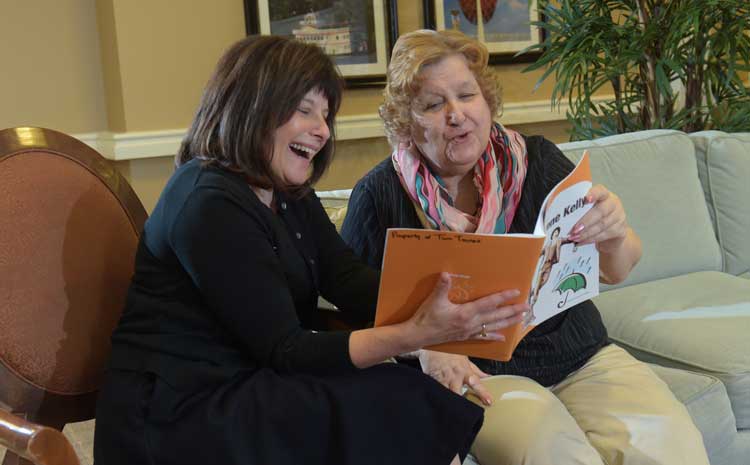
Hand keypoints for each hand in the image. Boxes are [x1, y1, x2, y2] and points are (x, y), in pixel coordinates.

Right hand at [408, 273, 528, 346]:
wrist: (418, 336)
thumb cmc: (426, 317)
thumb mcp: (433, 300)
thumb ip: (441, 287)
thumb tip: (447, 273)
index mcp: (465, 313)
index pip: (488, 303)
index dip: (503, 297)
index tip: (515, 292)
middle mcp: (471, 323)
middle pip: (496, 316)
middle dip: (512, 311)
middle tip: (527, 307)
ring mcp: (469, 331)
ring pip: (493, 326)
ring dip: (508, 322)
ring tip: (521, 318)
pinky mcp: (465, 337)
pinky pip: (483, 336)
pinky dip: (494, 336)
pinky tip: (503, 337)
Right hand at [419, 350, 493, 405]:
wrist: (432, 346)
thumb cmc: (450, 352)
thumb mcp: (465, 360)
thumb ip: (477, 371)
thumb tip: (490, 378)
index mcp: (464, 371)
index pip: (476, 383)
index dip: (483, 393)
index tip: (489, 402)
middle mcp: (453, 376)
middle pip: (458, 394)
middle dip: (461, 404)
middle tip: (466, 413)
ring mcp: (441, 379)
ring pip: (445, 395)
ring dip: (448, 402)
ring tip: (451, 411)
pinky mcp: (431, 380)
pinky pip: (434, 392)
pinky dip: (437, 397)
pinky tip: (438, 400)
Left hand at [569, 184, 627, 252]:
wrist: (610, 233)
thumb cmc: (594, 218)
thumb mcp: (587, 210)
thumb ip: (578, 209)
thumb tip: (557, 215)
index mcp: (603, 194)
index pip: (600, 191)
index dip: (593, 194)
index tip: (585, 199)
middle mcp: (613, 203)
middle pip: (601, 211)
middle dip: (585, 221)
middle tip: (574, 229)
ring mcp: (619, 216)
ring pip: (602, 225)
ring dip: (586, 233)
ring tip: (574, 237)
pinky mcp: (621, 229)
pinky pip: (605, 235)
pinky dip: (591, 239)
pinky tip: (581, 241)